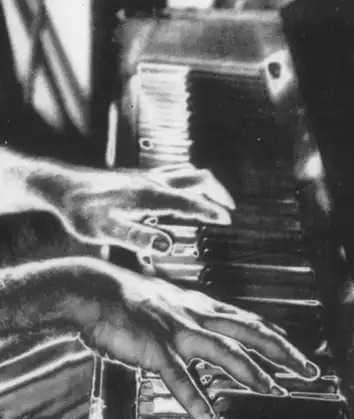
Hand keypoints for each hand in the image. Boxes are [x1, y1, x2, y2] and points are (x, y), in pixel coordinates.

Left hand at [39, 163, 234, 254]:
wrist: (60, 187)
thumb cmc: (80, 211)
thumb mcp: (106, 231)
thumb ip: (138, 238)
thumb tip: (168, 246)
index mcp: (149, 195)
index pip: (190, 201)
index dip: (211, 211)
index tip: (228, 221)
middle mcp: (153, 182)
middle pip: (197, 178)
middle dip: (218, 193)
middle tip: (229, 210)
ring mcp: (147, 177)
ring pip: (188, 172)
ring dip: (207, 185)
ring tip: (216, 201)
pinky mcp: (141, 177)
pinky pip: (176, 174)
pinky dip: (192, 183)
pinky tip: (188, 195)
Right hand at [67, 260, 317, 418]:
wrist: (89, 287)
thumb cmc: (127, 300)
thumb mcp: (170, 305)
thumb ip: (193, 321)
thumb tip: (211, 335)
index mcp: (202, 307)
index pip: (251, 322)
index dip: (277, 338)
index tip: (299, 354)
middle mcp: (198, 316)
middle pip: (253, 333)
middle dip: (286, 354)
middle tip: (312, 373)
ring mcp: (177, 331)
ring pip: (226, 351)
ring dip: (254, 372)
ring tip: (276, 392)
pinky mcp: (153, 347)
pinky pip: (177, 376)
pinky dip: (193, 397)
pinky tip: (206, 418)